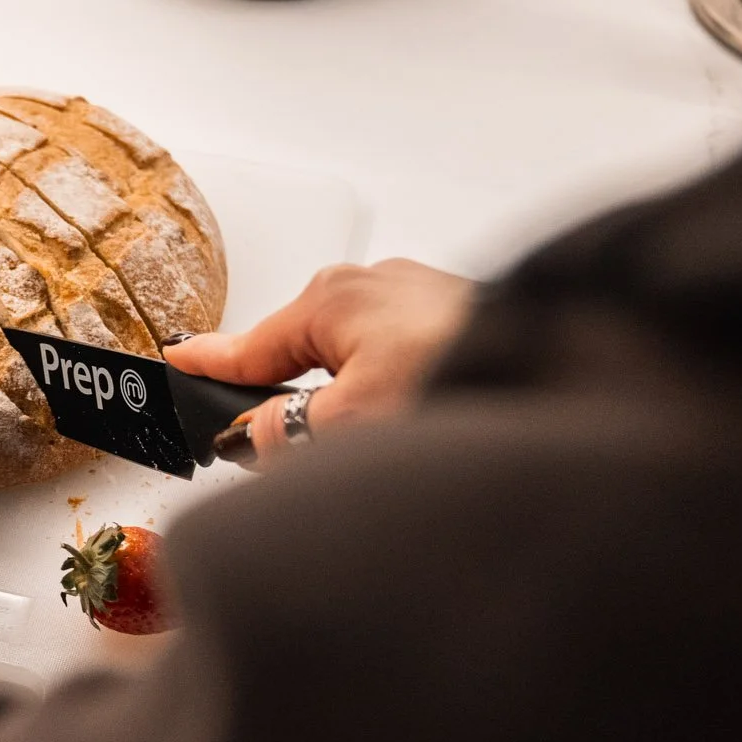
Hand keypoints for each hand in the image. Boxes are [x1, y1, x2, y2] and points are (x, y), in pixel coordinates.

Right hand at [164, 259, 474, 465]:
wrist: (565, 361)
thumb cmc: (469, 370)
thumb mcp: (353, 421)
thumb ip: (291, 435)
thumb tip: (264, 438)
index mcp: (331, 300)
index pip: (248, 346)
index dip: (208, 365)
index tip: (175, 358)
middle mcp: (370, 289)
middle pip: (301, 357)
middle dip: (291, 404)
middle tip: (284, 453)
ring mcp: (416, 302)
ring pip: (353, 366)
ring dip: (352, 409)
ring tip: (374, 448)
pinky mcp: (455, 323)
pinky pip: (396, 367)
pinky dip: (393, 398)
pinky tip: (417, 425)